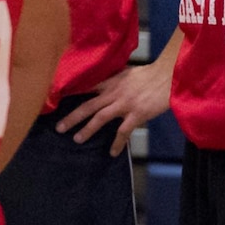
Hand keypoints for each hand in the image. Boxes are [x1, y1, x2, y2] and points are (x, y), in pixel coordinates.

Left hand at [57, 60, 171, 156]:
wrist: (168, 75)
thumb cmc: (150, 74)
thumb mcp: (127, 72)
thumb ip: (114, 78)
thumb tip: (104, 80)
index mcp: (110, 82)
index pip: (86, 88)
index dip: (71, 94)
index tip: (56, 101)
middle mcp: (113, 93)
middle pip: (88, 106)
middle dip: (72, 117)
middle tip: (59, 127)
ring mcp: (124, 104)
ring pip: (100, 118)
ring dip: (87, 129)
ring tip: (77, 139)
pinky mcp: (137, 114)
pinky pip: (123, 131)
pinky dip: (117, 143)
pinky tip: (113, 153)